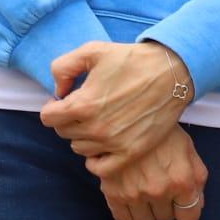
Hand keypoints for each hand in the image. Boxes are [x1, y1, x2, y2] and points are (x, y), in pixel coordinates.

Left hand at [40, 41, 191, 166]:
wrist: (171, 73)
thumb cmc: (130, 60)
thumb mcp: (90, 51)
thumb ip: (62, 68)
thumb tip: (58, 92)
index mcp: (83, 104)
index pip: (48, 117)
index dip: (52, 107)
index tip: (64, 100)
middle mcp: (96, 128)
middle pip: (63, 132)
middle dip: (67, 119)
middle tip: (82, 108)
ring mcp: (115, 143)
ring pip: (79, 148)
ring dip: (81, 136)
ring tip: (95, 121)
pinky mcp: (132, 152)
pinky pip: (101, 168)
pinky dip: (96, 159)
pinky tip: (101, 145)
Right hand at [92, 125, 207, 219]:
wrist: (128, 112)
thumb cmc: (161, 130)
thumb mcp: (188, 149)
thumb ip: (197, 179)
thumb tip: (196, 204)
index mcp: (182, 181)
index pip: (188, 218)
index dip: (184, 210)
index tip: (177, 202)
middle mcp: (160, 190)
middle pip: (165, 218)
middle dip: (164, 206)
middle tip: (157, 189)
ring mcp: (135, 192)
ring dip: (145, 211)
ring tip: (142, 193)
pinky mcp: (112, 191)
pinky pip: (122, 218)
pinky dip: (126, 213)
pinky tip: (127, 197)